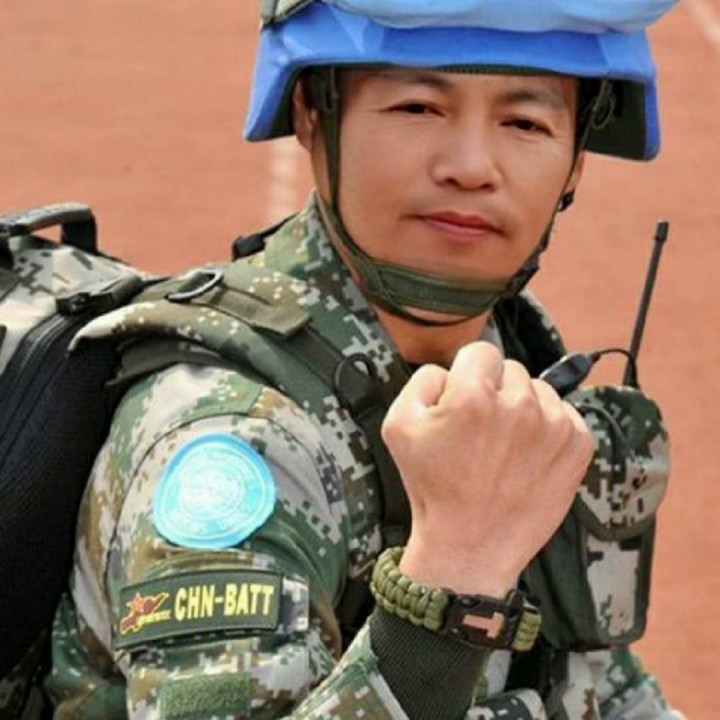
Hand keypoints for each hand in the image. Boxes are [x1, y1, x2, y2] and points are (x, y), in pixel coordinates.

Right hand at [382, 341, 593, 595]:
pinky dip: (548, 428)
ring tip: (506, 445)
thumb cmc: (432, 486)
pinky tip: (529, 454)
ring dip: (523, 408)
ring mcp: (555, 426)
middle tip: (482, 430)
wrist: (471, 546)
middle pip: (511, 369)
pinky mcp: (579, 446)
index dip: (467, 375)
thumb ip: (422, 380)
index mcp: (474, 396)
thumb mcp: (398, 426)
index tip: (463, 402)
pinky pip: (565, 414)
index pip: (481, 351)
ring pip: (539, 390)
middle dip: (495, 391)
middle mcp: (520, 404)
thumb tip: (451, 371)